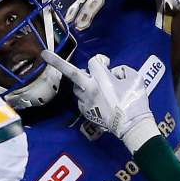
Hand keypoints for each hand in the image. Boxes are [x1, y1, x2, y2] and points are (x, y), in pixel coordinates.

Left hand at [40, 51, 159, 151]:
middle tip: (44, 54)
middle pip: (71, 72)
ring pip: (77, 87)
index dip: (101, 61)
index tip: (107, 64)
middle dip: (56, 62)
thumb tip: (113, 72)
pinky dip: (87, 97)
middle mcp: (88, 89)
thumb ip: (122, 70)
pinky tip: (98, 101)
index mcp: (101, 79)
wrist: (131, 125)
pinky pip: (82, 100)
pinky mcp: (85, 112)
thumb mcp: (135, 79)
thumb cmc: (135, 101)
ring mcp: (85, 102)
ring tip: (94, 86)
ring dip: (83, 83)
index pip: (94, 61)